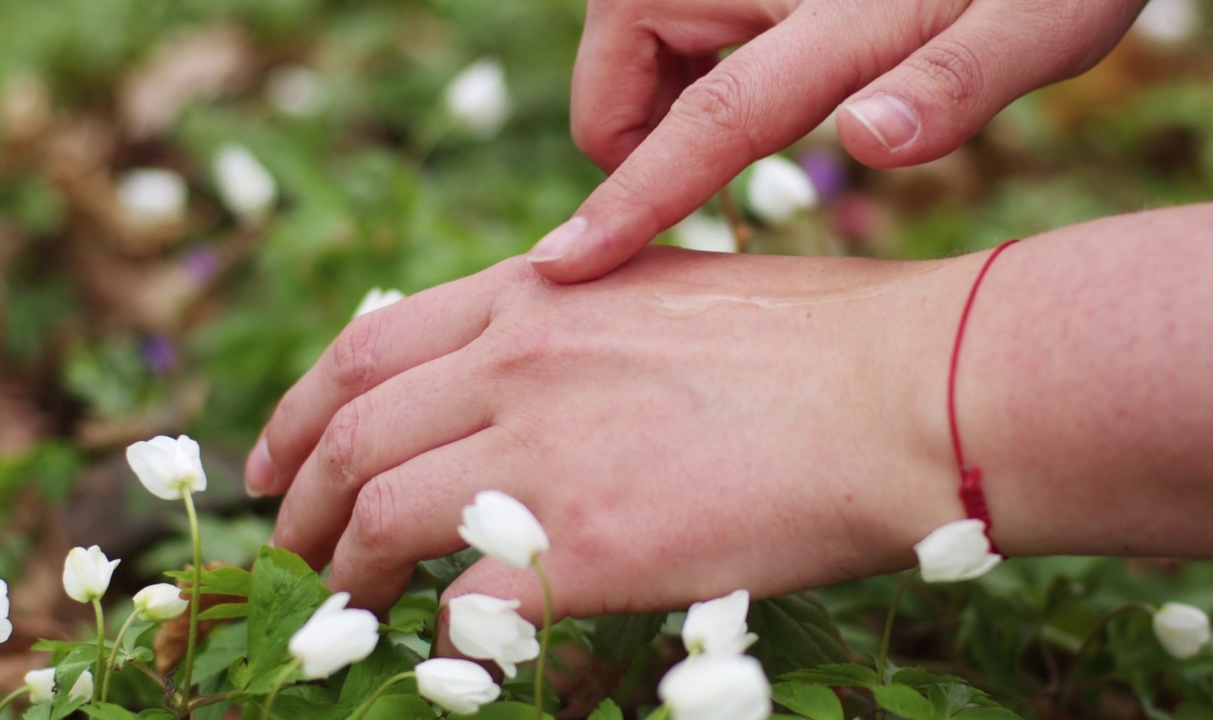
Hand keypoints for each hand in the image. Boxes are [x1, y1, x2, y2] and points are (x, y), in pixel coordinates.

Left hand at [245, 248, 970, 616]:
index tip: (280, 457)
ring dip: (343, 570)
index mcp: (536, 291)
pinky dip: (439, 633)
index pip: (367, 348)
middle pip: (350, 434)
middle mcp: (515, 362)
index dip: (301, 407)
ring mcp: (541, 453)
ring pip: (377, 518)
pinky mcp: (583, 548)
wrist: (900, 392)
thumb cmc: (817, 338)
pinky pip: (463, 606)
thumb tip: (523, 375)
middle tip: (295, 543)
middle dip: (304, 498)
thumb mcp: (667, 289)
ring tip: (343, 603)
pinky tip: (451, 647)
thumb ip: (578, 321)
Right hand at [527, 0, 1145, 281]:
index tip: (560, 267)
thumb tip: (870, 143)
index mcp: (818, 6)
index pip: (691, 122)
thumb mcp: (1038, 23)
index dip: (627, 203)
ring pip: (631, 47)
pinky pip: (660, 20)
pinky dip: (682, 60)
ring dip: (665, 99)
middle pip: (619, 76)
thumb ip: (956, 84)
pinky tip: (757, 65)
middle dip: (646, 140)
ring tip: (758, 113)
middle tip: (732, 177)